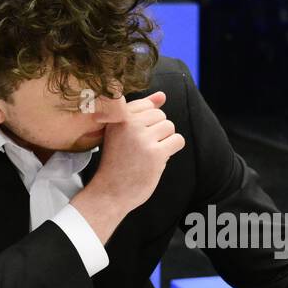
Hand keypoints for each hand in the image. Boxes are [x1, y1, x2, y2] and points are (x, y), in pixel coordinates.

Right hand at [71, 90, 184, 240]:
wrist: (109, 192)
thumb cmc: (117, 162)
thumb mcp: (121, 132)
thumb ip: (142, 111)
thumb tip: (162, 95)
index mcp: (118, 116)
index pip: (146, 104)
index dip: (146, 123)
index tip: (133, 139)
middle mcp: (128, 124)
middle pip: (160, 115)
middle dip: (156, 132)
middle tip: (140, 149)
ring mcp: (142, 138)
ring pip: (169, 126)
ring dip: (164, 141)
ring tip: (148, 154)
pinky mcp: (155, 153)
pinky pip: (178, 140)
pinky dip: (172, 149)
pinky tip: (158, 159)